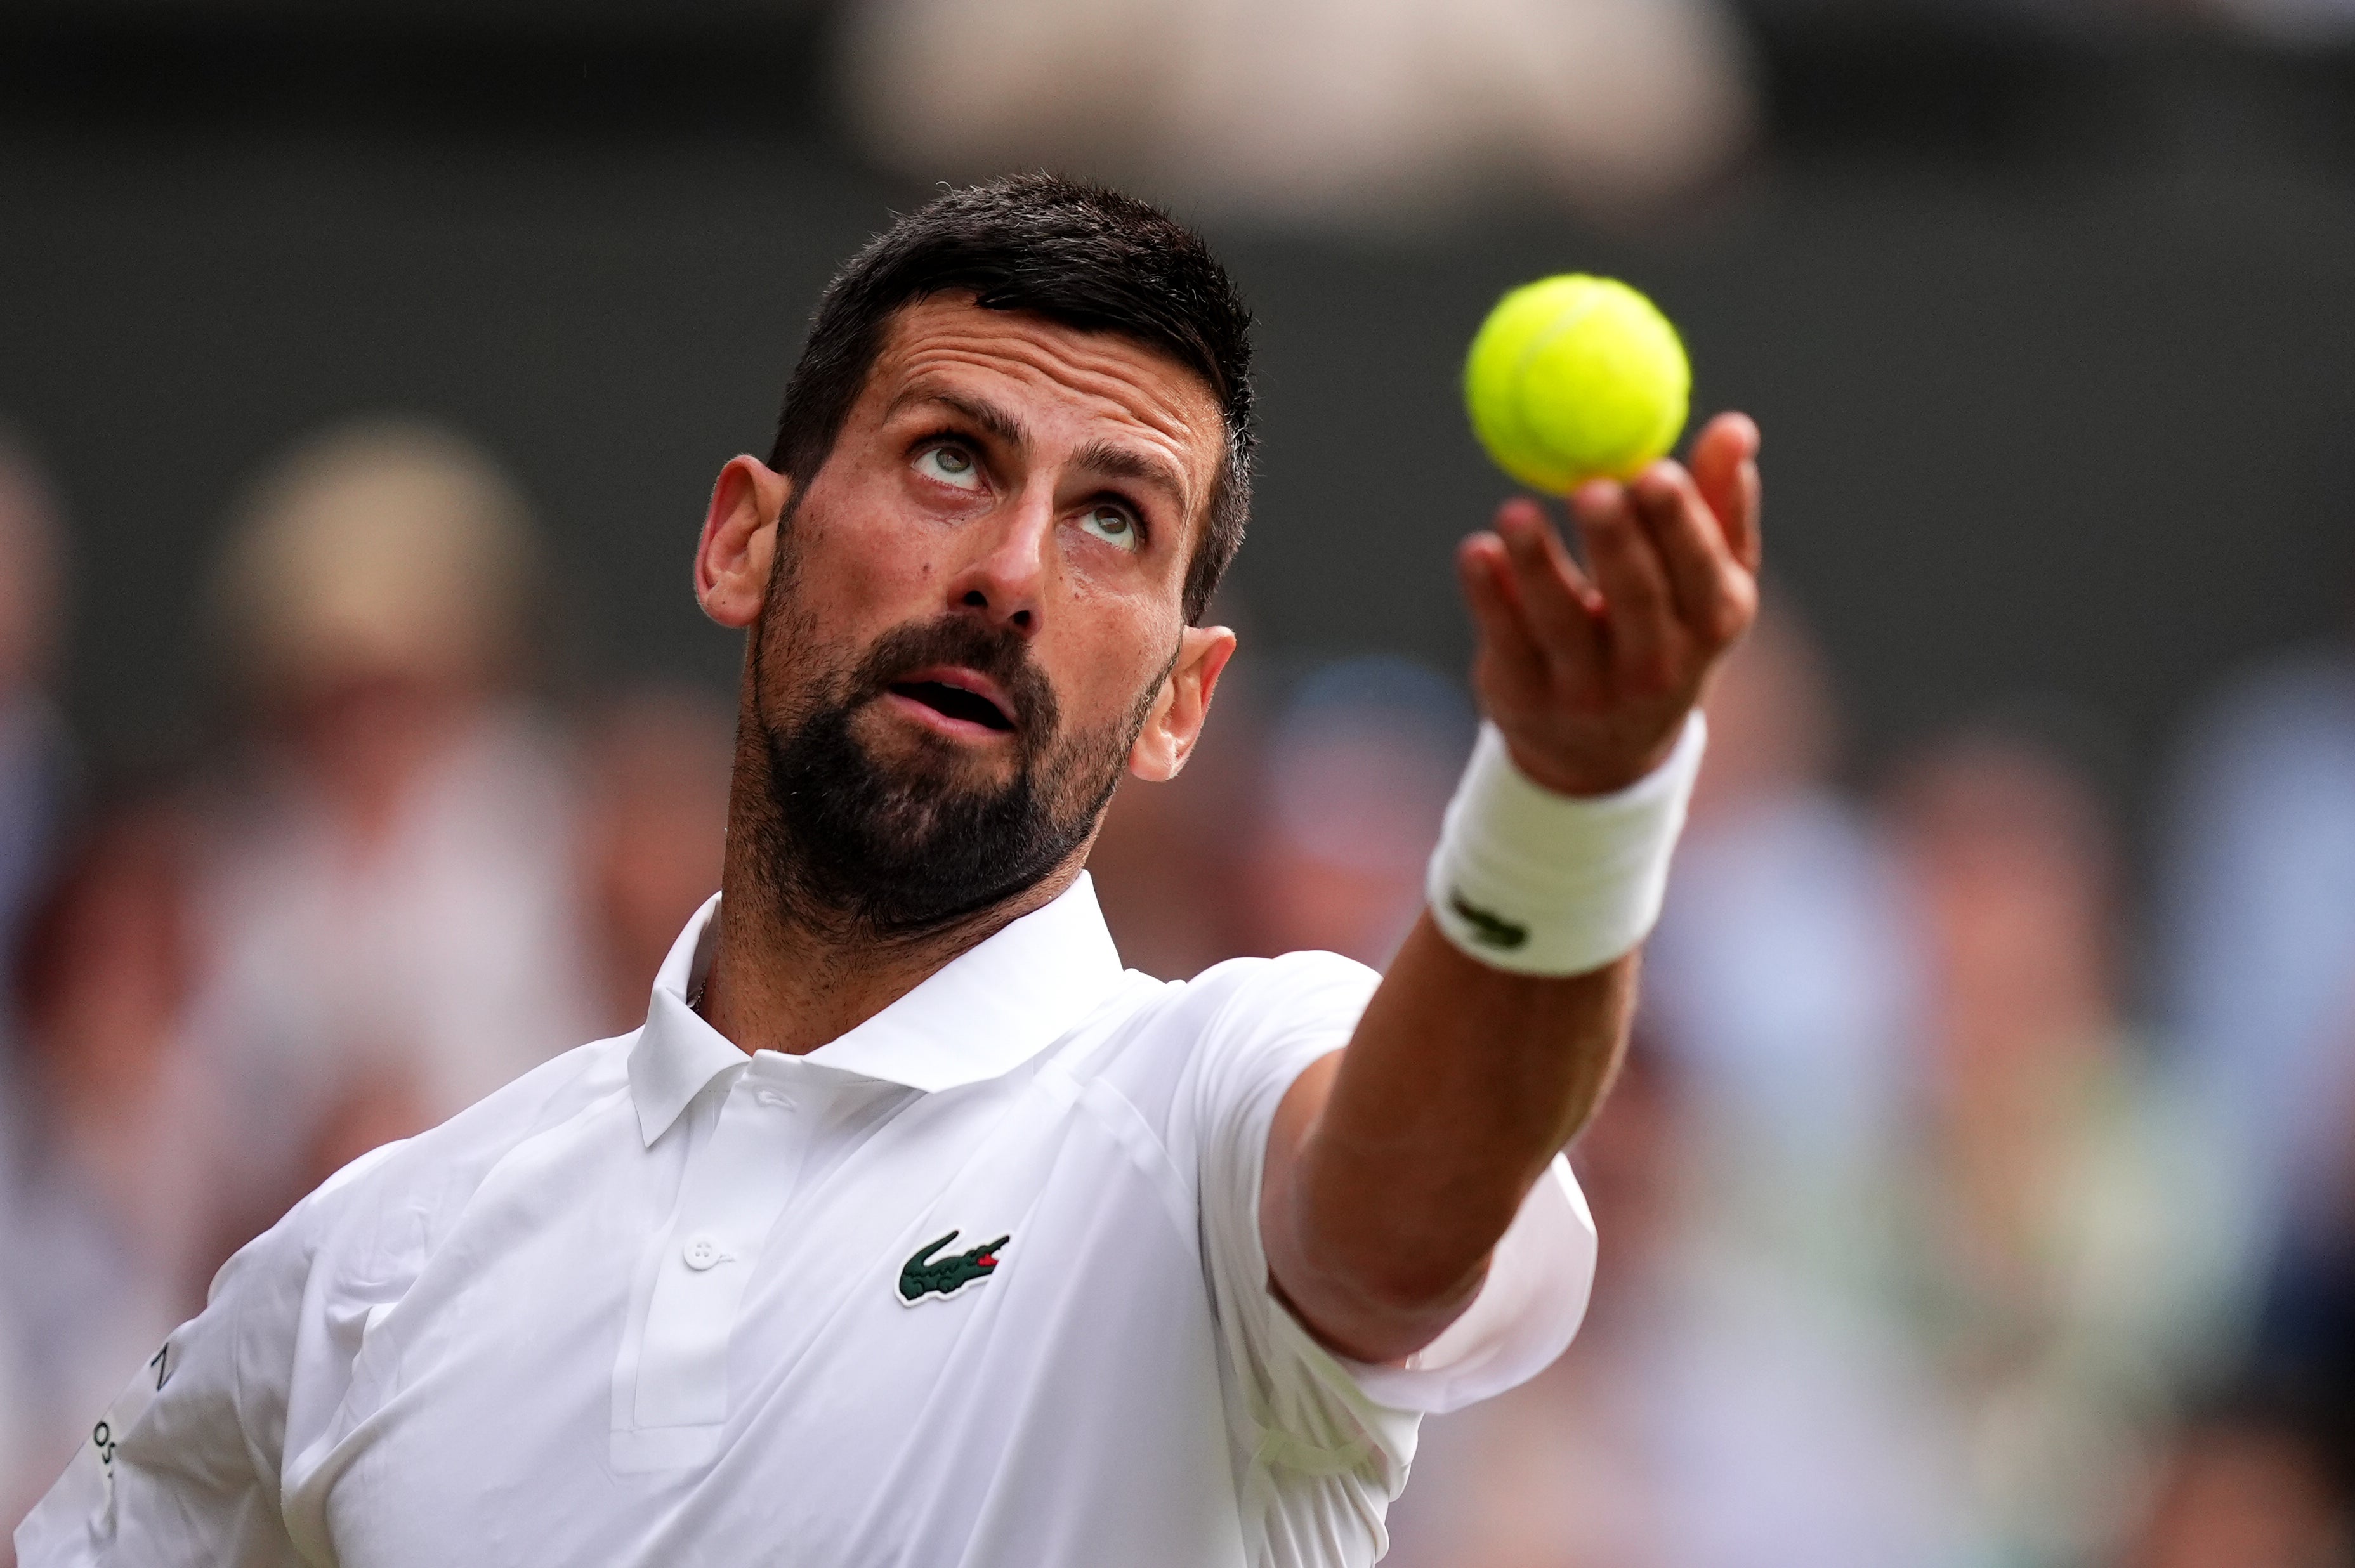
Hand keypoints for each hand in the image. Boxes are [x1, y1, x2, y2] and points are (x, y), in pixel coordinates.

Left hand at [1457, 412, 1761, 796]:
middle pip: (1635, 600)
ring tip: (1517, 511)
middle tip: (1593, 487)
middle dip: (1616, 542)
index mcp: (1711, 624)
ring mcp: (1588, 690)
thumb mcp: (1706, 579)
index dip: (1680, 525)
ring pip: (1561, 622)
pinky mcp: (1526, 698)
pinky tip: (1477, 551)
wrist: (1603, 748)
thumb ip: (1719, 503)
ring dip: (1538, 564)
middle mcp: (1655, 667)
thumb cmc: (1664, 629)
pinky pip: (1505, 641)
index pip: (1701, 573)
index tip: (1654, 470)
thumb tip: (1736, 427)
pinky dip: (1488, 596)